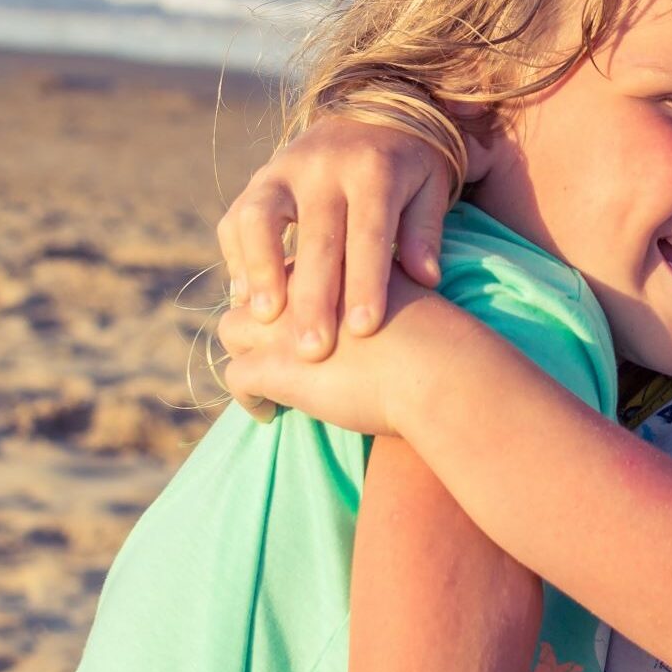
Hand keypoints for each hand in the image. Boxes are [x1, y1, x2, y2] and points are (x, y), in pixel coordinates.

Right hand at [215, 114, 456, 351]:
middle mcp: (324, 166)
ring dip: (259, 270)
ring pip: (260, 218)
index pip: (368, 232)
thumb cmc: (408, 167)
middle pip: (315, 236)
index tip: (364, 329)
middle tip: (313, 349)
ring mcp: (284, 169)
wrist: (373, 109)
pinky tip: (247, 298)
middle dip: (313, 296)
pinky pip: (237, 218)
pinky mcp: (259, 178)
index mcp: (375, 169)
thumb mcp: (430, 188)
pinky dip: (238, 258)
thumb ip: (425, 231)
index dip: (366, 281)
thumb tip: (427, 279)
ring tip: (265, 319)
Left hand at [217, 282, 431, 436]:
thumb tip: (393, 292)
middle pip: (255, 291)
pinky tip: (269, 412)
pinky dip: (247, 397)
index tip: (291, 318)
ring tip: (263, 378)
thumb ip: (386, 282)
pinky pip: (237, 377)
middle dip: (254, 321)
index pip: (288, 268)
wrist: (441, 369)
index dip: (284, 294)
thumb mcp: (409, 290)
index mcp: (332, 259)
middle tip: (267, 348)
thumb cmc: (439, 338)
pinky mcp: (275, 365)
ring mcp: (282, 324)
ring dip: (242, 352)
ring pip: (231, 327)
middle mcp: (300, 284)